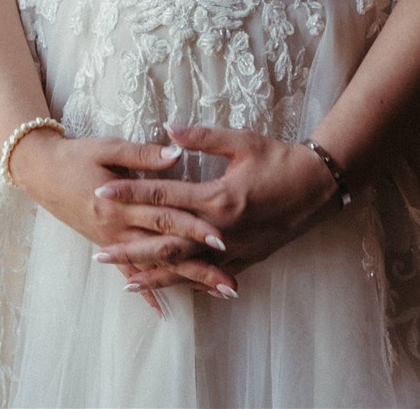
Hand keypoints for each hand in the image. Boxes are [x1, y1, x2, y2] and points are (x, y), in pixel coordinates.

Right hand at [8, 130, 235, 312]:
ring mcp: (112, 240)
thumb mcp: (108, 147)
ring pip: (153, 265)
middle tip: (229, 282)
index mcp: (121, 202)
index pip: (164, 216)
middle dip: (199, 267)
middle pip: (165, 250)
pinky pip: (128, 272)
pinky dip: (145, 290)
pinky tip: (163, 309)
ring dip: (185, 281)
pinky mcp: (106, 245)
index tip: (221, 238)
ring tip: (216, 292)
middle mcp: (118, 228)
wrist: (42, 172)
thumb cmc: (76, 155)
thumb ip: (143, 153)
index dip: (193, 227)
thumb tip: (177, 154)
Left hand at [89, 125, 340, 291]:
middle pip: (166, 243)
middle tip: (99, 254)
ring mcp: (235, 249)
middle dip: (131, 249)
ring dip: (155, 274)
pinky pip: (211, 276)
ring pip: (187, 267)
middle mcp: (222, 230)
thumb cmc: (280, 159)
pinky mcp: (246, 260)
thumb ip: (203, 138)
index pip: (163, 197)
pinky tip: (170, 288)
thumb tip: (168, 131)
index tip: (101, 195)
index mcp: (218, 197)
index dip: (130, 195)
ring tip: (125, 280)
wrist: (320, 188)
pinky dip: (188, 283)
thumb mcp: (242, 141)